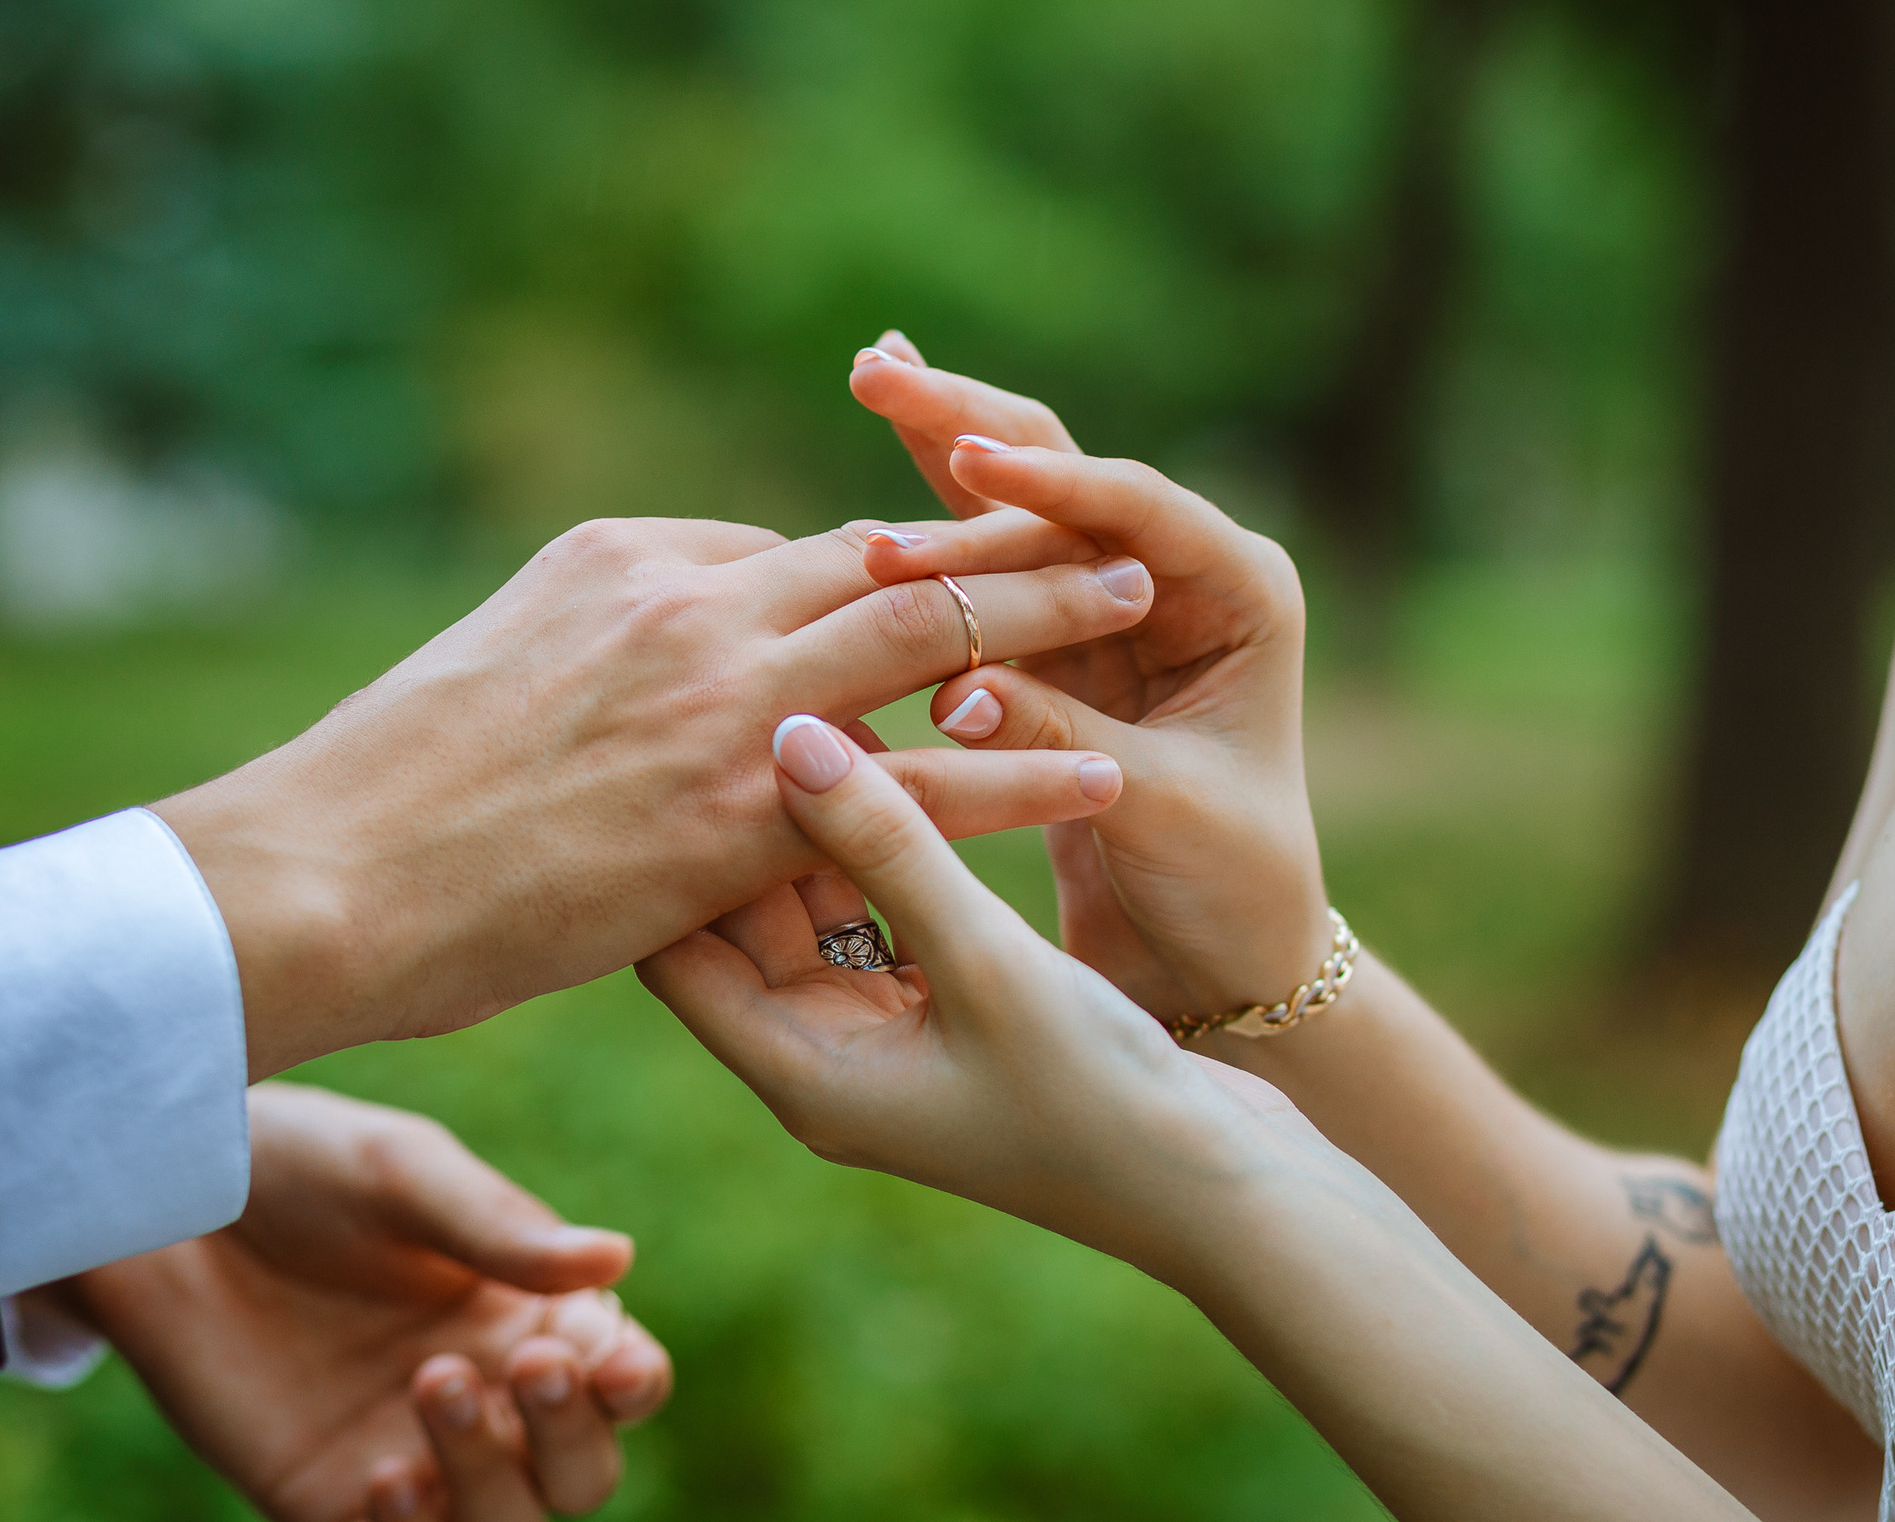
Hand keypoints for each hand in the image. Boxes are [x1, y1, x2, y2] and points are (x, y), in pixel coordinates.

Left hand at [63, 1084, 672, 1520]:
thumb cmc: (301, 1165)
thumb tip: (617, 1260)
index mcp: (530, 1311)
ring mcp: (410, 1451)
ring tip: (434, 1383)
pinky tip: (385, 1477)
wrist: (165, 1207)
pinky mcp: (326, 1496)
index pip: (621, 1375)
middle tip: (527, 1365)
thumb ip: (499, 1227)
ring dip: (492, 1478)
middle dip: (570, 1436)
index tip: (608, 1360)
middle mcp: (487, 1394)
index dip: (632, 1383)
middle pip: (579, 1471)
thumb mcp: (402, 1173)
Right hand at [157, 513, 1150, 1076]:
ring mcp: (722, 696)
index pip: (792, 548)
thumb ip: (599, 644)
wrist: (321, 879)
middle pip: (884, 553)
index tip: (964, 564)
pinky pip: (921, 779)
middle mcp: (687, 601)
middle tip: (1101, 526)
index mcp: (626, 556)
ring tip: (1137, 596)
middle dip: (1003, 539)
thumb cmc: (387, 794)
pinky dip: (1019, 767)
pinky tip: (1097, 766)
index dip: (890, 561)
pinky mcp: (741, 805)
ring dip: (1045, 611)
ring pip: (926, 631)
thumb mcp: (496, 668)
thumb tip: (661, 662)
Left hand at [639, 716, 1310, 1276]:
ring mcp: (885, 1042)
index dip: (672, 852)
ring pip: (815, 911)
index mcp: (802, 1074)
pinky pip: (883, 918)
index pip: (676, 949)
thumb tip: (790, 736)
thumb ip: (889, 845)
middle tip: (761, 707)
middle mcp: (825, 1062)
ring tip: (835, 714)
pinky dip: (887, 854)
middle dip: (746, 826)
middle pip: (737, 924)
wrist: (1222, 1187)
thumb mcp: (985, 961)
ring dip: (825, 829)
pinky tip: (908, 766)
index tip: (692, 749)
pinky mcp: (944, 1016)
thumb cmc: (1101, 1094)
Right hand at [849, 340, 1326, 1020]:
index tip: (963, 460)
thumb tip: (955, 693)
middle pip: (1071, 474)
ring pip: (1022, 495)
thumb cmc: (1225, 884)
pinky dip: (937, 495)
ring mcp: (1114, 595)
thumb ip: (1059, 740)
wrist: (1220, 949)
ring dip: (946, 437)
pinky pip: (987, 550)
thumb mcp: (1155, 810)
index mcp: (1239, 593)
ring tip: (874, 368)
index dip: (1050, 484)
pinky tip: (887, 416)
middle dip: (977, 425)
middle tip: (884, 374)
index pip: (1138, 511)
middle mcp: (1181, 573)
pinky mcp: (1056, 630)